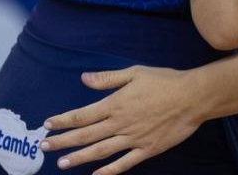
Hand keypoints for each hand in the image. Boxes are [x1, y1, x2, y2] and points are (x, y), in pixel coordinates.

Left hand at [40, 66, 205, 174]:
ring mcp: (133, 139)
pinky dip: (108, 171)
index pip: (82, 115)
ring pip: (100, 151)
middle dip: (62, 141)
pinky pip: (124, 163)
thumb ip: (108, 79)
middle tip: (43, 147)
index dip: (62, 120)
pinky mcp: (147, 149)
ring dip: (78, 158)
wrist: (193, 97)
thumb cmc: (165, 81)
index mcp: (115, 104)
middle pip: (85, 135)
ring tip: (61, 164)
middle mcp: (120, 124)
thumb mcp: (135, 73)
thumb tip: (84, 78)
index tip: (47, 124)